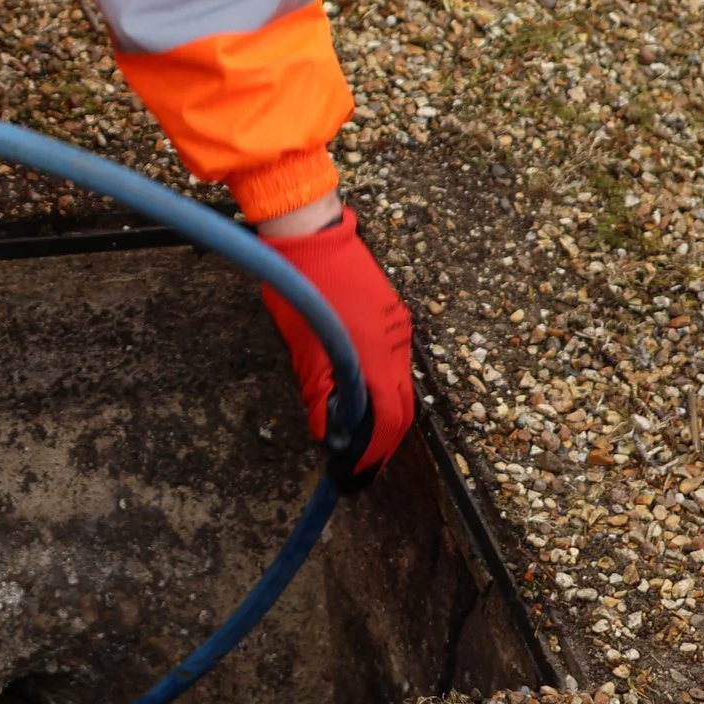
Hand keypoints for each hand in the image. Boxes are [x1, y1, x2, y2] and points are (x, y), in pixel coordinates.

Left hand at [258, 206, 414, 490]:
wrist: (311, 232)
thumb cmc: (300, 287)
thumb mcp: (302, 346)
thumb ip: (319, 390)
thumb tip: (327, 432)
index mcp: (374, 353)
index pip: (387, 418)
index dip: (374, 450)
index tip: (356, 471)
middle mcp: (395, 342)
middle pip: (403, 406)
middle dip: (384, 440)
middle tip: (362, 463)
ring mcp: (397, 326)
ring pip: (400, 383)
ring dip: (384, 413)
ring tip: (360, 436)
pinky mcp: (392, 314)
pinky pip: (393, 360)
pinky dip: (382, 384)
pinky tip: (363, 395)